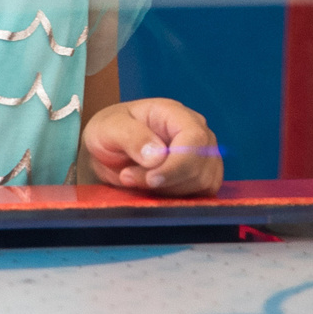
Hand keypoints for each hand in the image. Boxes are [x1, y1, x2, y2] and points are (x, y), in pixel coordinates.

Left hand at [83, 98, 221, 195]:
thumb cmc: (109, 132)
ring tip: (137, 180)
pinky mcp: (201, 177)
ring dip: (168, 191)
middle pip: (200, 165)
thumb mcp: (108, 127)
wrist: (108, 151)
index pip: (195, 139)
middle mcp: (197, 132)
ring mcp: (203, 155)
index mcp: (175, 113)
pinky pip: (202, 195)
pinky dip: (177, 199)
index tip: (151, 179)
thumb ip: (132, 137)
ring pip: (202, 183)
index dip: (177, 164)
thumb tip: (158, 155)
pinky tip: (154, 190)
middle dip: (166, 181)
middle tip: (129, 177)